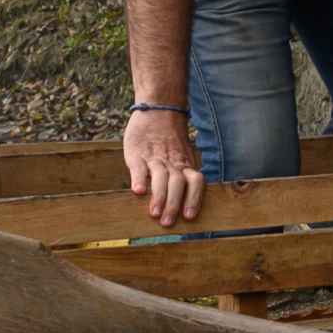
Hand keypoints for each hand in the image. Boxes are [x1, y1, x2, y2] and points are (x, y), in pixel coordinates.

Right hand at [124, 105, 207, 225]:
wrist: (157, 110)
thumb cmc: (170, 141)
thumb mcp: (183, 156)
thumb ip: (185, 175)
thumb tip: (188, 205)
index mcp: (185, 164)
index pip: (195, 182)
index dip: (194, 199)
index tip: (189, 217)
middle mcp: (172, 163)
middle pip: (178, 183)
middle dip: (174, 203)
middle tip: (168, 223)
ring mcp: (154, 158)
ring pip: (160, 177)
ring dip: (159, 196)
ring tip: (154, 213)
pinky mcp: (137, 153)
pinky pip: (139, 167)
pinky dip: (140, 179)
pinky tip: (138, 192)